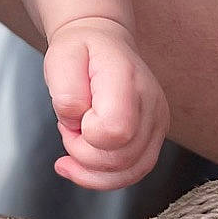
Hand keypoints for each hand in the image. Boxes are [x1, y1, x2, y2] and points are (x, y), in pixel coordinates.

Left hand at [44, 16, 167, 188]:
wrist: (103, 42)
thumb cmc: (81, 50)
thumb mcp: (60, 56)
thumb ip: (66, 90)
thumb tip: (75, 120)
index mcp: (127, 80)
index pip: (116, 130)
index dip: (86, 134)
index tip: (73, 115)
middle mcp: (150, 104)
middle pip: (122, 158)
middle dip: (82, 152)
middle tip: (68, 126)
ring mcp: (157, 123)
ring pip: (131, 172)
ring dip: (91, 168)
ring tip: (73, 142)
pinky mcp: (154, 138)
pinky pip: (134, 172)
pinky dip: (102, 177)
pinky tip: (78, 165)